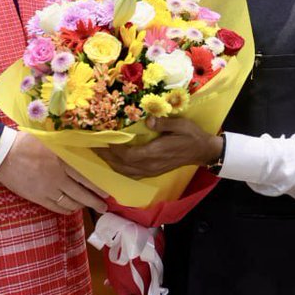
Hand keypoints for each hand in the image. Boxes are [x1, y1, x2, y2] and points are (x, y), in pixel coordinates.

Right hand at [0, 131, 108, 213]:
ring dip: (82, 206)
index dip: (97, 186)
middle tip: (104, 207)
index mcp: (62, 161)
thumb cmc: (26, 143)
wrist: (3, 156)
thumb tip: (85, 144)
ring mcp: (47, 190)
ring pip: (70, 203)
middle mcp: (57, 178)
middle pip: (80, 194)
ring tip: (90, 207)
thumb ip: (67, 144)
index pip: (85, 177)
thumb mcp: (50, 139)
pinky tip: (72, 209)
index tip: (107, 192)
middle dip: (94, 202)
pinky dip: (67, 210)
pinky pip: (56, 208)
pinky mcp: (38, 198)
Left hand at [98, 116, 222, 177]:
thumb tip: (148, 120)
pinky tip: (114, 162)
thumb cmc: (191, 135)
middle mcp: (151, 165)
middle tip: (92, 146)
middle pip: (122, 165)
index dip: (114, 150)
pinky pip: (131, 174)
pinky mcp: (153, 172)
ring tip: (99, 153)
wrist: (202, 151)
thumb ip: (163, 123)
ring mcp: (151, 171)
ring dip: (111, 163)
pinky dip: (119, 169)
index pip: (128, 155)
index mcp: (156, 153)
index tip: (102, 140)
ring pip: (125, 172)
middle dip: (106, 156)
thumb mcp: (181, 125)